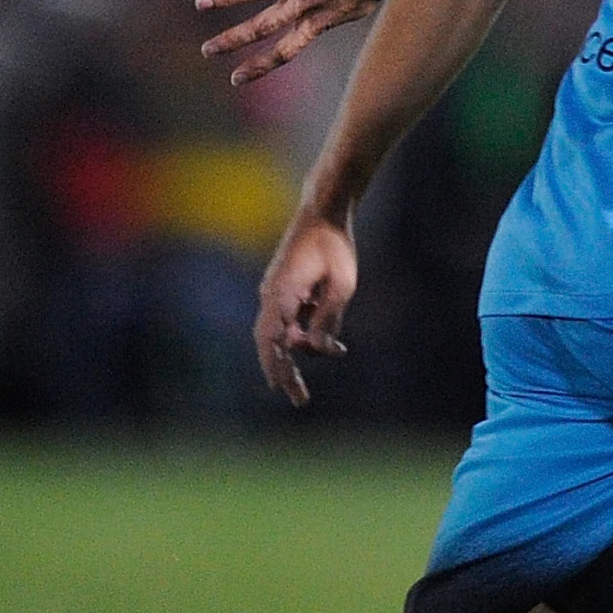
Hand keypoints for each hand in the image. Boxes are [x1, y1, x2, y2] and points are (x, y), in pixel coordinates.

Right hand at [197, 0, 434, 84]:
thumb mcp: (355, 5)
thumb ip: (328, 12)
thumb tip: (314, 18)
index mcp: (321, 19)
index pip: (285, 50)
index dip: (260, 66)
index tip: (236, 80)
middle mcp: (311, 2)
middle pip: (266, 26)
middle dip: (234, 40)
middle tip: (207, 51)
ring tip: (202, 4)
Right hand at [255, 207, 359, 406]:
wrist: (324, 211)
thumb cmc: (334, 244)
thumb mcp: (342, 283)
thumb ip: (329, 317)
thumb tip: (318, 349)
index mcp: (281, 293)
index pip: (273, 338)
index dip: (276, 365)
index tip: (283, 388)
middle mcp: (272, 295)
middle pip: (271, 343)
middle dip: (284, 372)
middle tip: (301, 401)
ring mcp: (275, 293)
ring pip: (282, 334)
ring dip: (301, 352)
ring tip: (326, 363)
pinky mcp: (284, 291)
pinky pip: (290, 322)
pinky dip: (304, 335)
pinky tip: (327, 343)